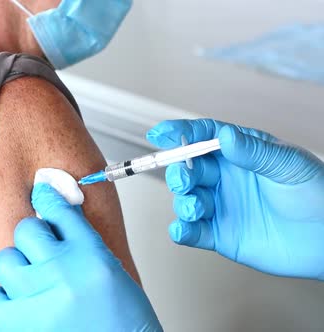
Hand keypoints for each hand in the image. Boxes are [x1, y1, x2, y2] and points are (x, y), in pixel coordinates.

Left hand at [0, 183, 161, 330]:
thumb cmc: (123, 323)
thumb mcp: (113, 272)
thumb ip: (83, 243)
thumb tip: (54, 215)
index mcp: (92, 256)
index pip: (60, 211)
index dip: (48, 198)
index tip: (42, 193)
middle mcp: (64, 273)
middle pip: (27, 230)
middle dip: (33, 237)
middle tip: (42, 252)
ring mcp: (40, 300)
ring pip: (6, 260)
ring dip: (17, 268)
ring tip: (33, 282)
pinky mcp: (21, 326)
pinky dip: (1, 298)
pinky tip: (18, 300)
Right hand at [147, 119, 323, 280]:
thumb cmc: (317, 194)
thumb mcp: (288, 165)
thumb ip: (253, 152)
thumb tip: (225, 136)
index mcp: (239, 153)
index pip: (203, 137)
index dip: (180, 133)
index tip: (160, 134)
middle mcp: (225, 178)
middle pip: (188, 169)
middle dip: (179, 172)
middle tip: (183, 178)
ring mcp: (220, 206)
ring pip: (186, 200)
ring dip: (183, 202)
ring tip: (196, 206)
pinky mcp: (220, 234)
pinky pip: (192, 232)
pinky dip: (181, 231)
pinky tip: (182, 230)